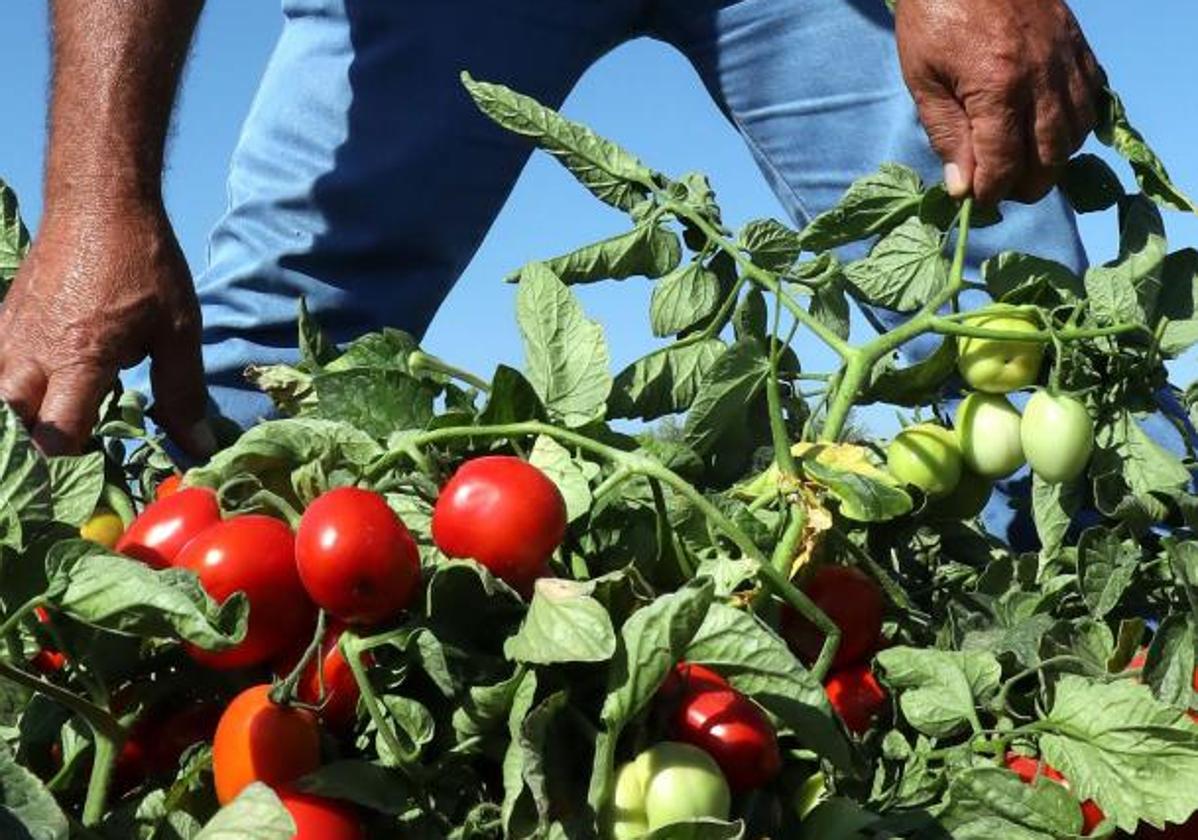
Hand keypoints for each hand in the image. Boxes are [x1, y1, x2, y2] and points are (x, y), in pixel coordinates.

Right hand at [0, 203, 213, 455]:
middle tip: (79, 450)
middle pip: (15, 426)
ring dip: (25, 416)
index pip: (54, 436)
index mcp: (77, 359)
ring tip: (63, 418)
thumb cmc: (144, 265)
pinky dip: (14, 387)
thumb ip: (182, 393)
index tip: (101, 470)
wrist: (98, 202)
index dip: (74, 462)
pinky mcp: (2, 320)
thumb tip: (198, 447)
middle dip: (41, 445)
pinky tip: (46, 385)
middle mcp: (30, 353)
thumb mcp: (177, 331)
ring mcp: (8, 335)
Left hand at [895, 0, 1103, 204]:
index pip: (1004, 164)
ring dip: (1051, 159)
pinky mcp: (1078, 46)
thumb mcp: (923, 79)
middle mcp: (1041, 78)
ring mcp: (1065, 60)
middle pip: (1049, 158)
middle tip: (999, 189)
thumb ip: (945, 134)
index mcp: (997, 87)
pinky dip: (1074, 125)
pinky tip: (1049, 131)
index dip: (989, 192)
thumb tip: (962, 187)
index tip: (974, 200)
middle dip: (1024, 185)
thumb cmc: (934, 14)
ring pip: (1076, 133)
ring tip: (1022, 165)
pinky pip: (1092, 99)